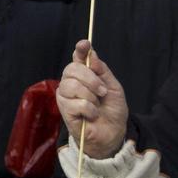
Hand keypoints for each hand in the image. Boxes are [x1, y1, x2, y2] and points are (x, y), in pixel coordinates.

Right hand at [57, 40, 127, 158]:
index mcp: (84, 75)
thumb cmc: (112, 110)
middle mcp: (71, 82)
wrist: (113, 132)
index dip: (80, 49)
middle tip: (102, 91)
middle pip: (72, 69)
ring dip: (90, 95)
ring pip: (71, 85)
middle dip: (91, 79)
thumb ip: (102, 71)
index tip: (85, 44)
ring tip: (97, 104)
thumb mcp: (113, 87)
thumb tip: (91, 54)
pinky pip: (76, 103)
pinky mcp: (65, 110)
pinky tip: (91, 115)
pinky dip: (89, 109)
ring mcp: (66, 96)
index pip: (78, 57)